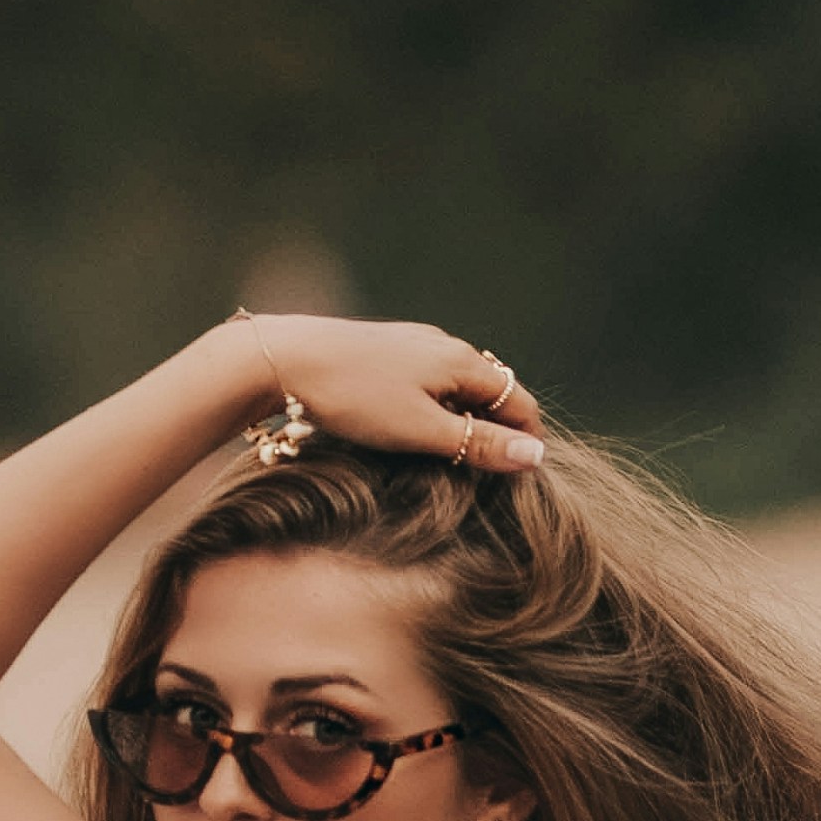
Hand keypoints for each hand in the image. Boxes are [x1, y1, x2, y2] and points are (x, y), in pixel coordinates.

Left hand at [234, 314, 545, 467]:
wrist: (284, 358)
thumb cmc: (355, 397)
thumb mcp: (421, 430)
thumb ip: (478, 443)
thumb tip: (535, 455)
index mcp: (462, 362)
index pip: (518, 401)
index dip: (526, 440)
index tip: (520, 477)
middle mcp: (443, 345)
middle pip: (490, 391)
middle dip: (496, 429)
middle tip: (486, 472)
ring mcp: (412, 344)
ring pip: (456, 384)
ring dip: (464, 418)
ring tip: (450, 455)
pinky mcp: (383, 350)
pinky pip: (427, 379)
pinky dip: (434, 406)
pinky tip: (410, 427)